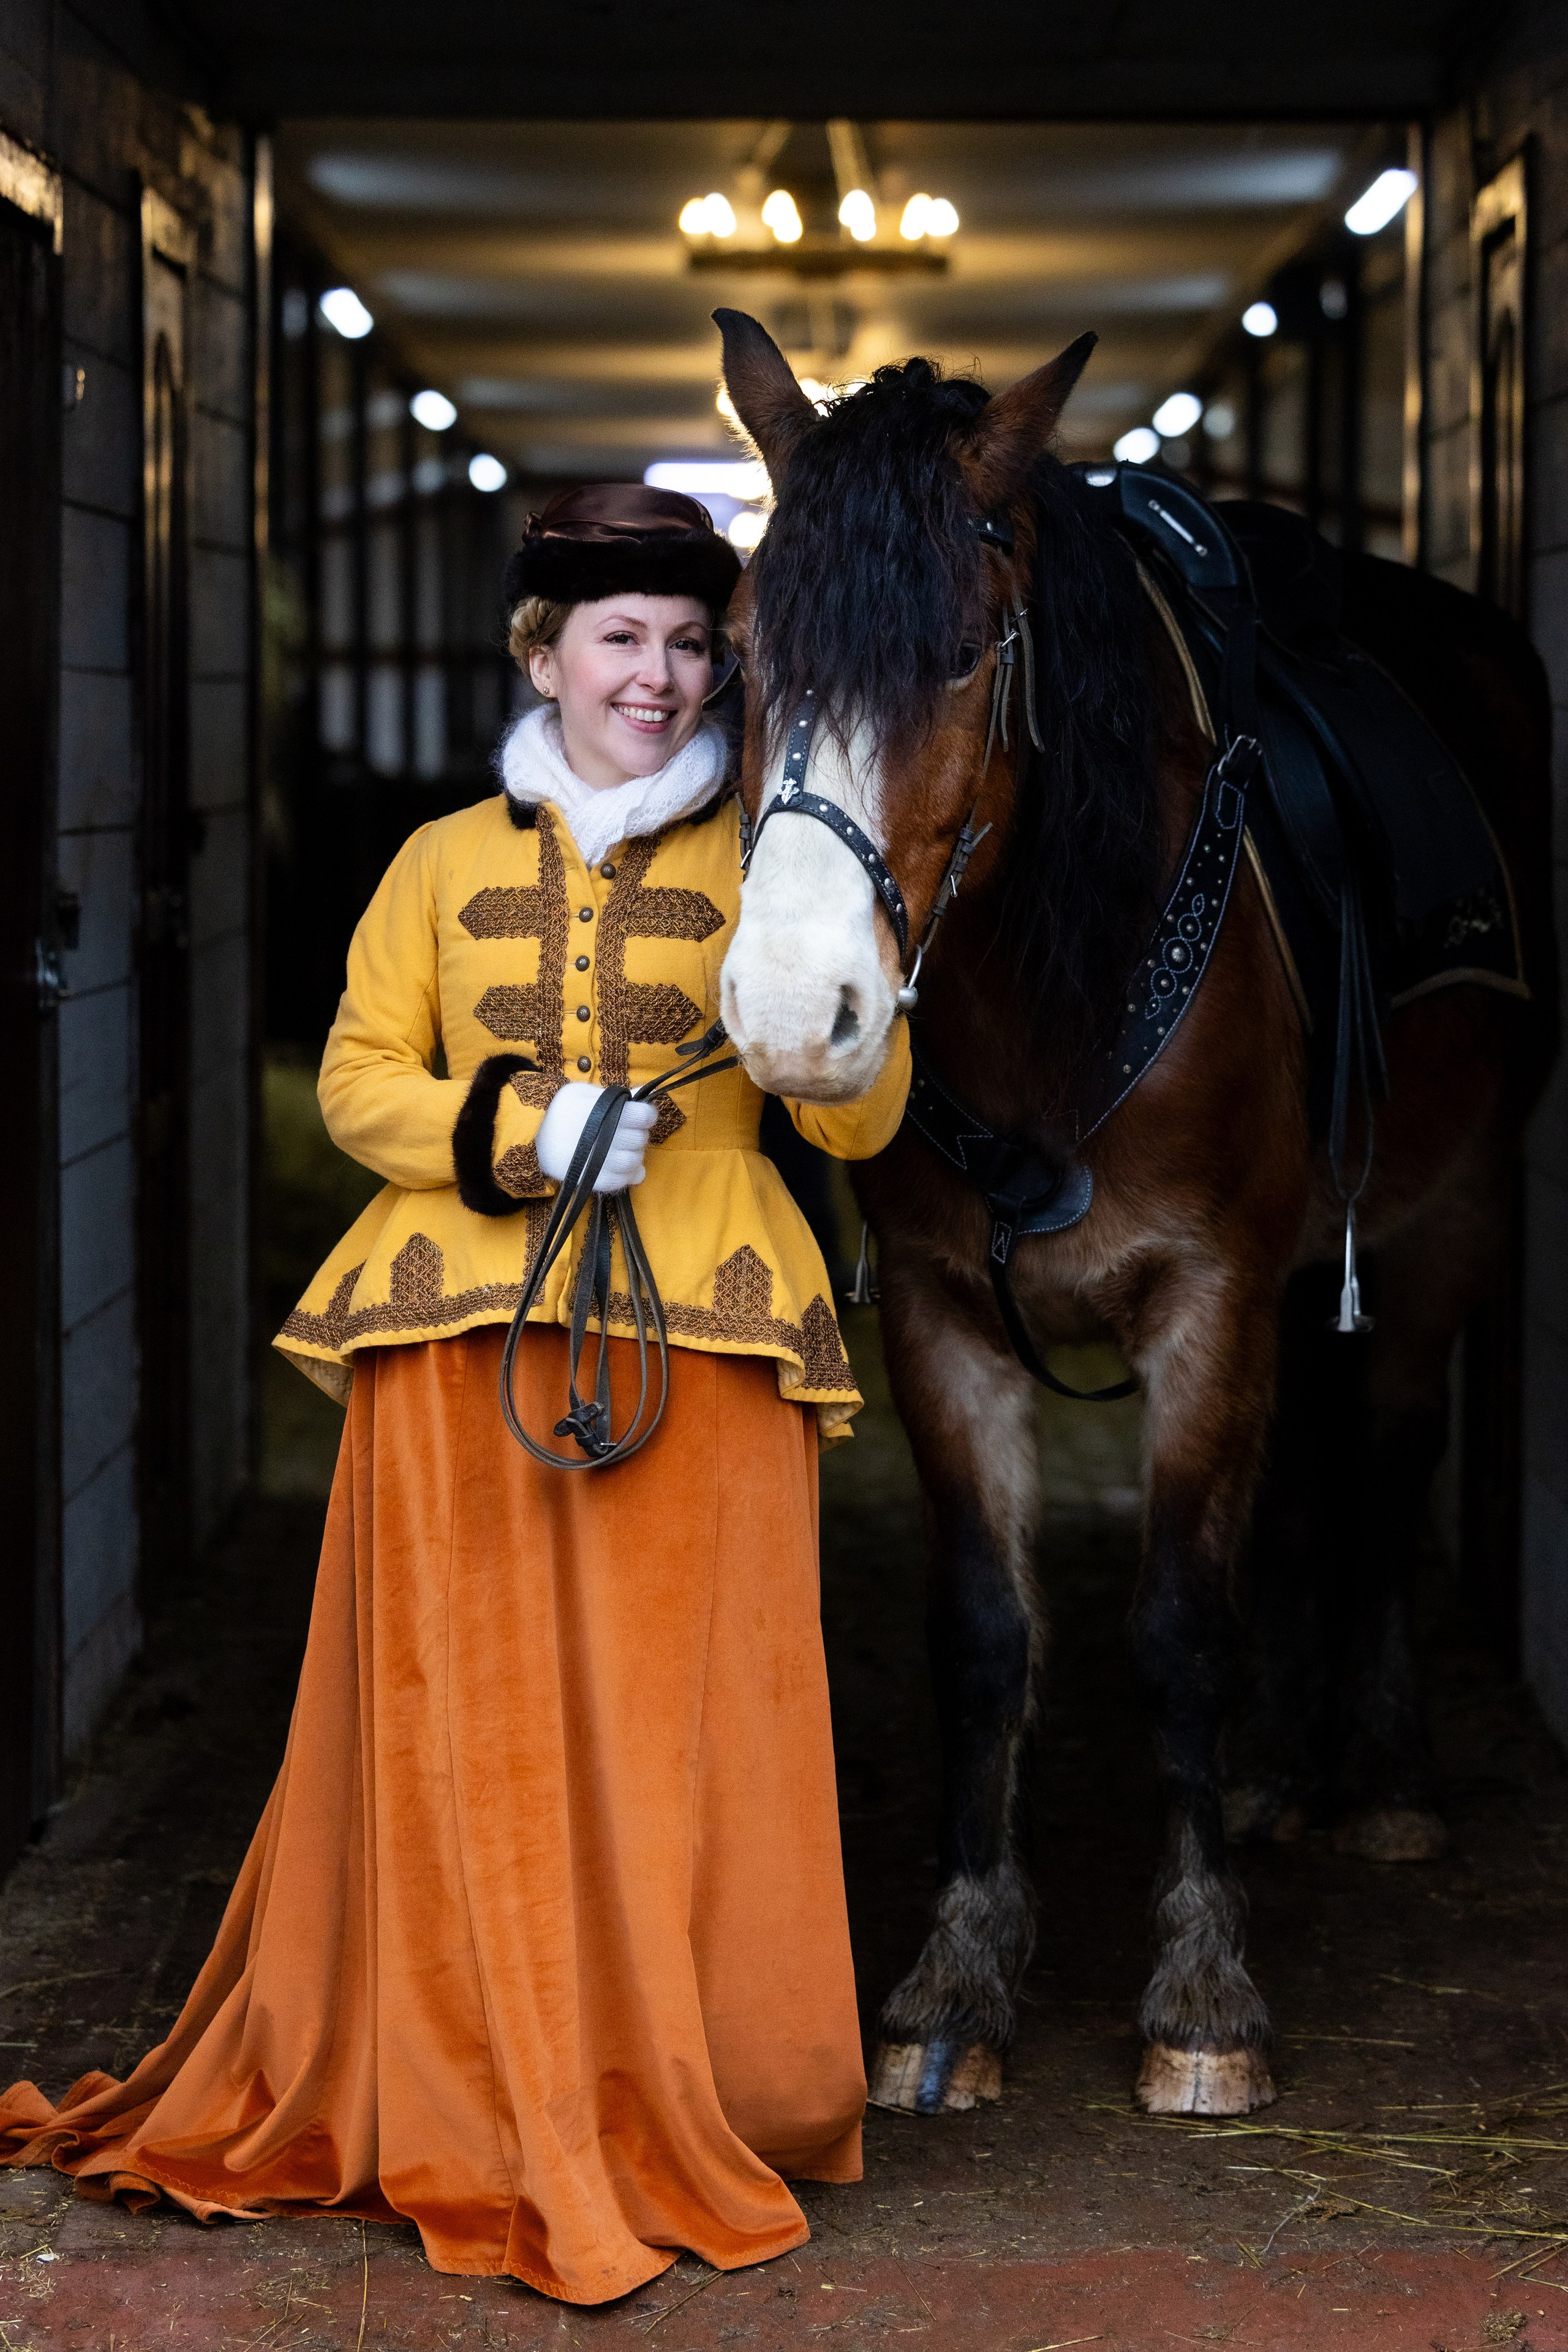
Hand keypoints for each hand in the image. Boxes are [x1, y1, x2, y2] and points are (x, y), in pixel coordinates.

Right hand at [535, 1084, 657, 1192]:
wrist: (529, 1133)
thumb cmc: (559, 1107)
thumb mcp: (586, 1094)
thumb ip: (617, 1096)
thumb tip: (643, 1092)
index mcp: (606, 1112)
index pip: (645, 1116)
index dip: (645, 1115)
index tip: (639, 1115)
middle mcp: (605, 1138)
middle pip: (640, 1139)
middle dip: (638, 1134)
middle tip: (627, 1131)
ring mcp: (598, 1162)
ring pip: (633, 1162)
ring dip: (634, 1156)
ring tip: (623, 1149)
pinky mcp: (590, 1180)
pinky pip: (618, 1182)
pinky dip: (625, 1176)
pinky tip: (621, 1167)